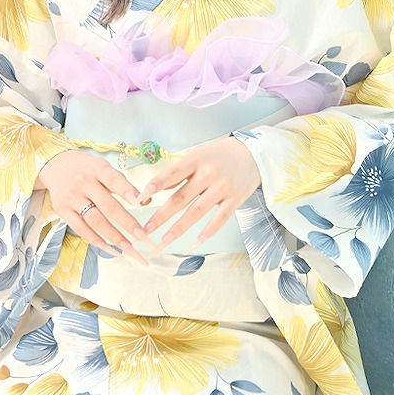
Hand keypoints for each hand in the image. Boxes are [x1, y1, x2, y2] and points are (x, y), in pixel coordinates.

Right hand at [36, 150, 150, 265]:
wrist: (55, 165)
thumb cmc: (87, 169)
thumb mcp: (104, 168)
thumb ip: (123, 184)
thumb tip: (145, 201)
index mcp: (97, 169)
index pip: (114, 180)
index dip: (128, 192)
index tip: (142, 204)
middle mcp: (83, 182)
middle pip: (107, 205)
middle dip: (126, 223)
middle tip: (142, 236)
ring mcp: (71, 197)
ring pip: (95, 220)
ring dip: (114, 237)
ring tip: (129, 248)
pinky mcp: (62, 210)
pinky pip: (80, 228)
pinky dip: (96, 240)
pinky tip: (109, 248)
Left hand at [135, 136, 261, 249]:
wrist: (253, 154)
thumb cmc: (219, 155)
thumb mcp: (198, 154)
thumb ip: (178, 171)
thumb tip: (155, 189)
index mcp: (196, 159)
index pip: (171, 174)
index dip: (155, 186)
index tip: (139, 199)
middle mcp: (208, 173)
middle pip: (181, 198)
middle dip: (161, 216)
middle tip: (145, 230)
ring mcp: (222, 187)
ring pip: (197, 212)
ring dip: (178, 228)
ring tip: (164, 241)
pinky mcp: (235, 199)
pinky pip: (220, 218)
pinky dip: (208, 230)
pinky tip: (196, 241)